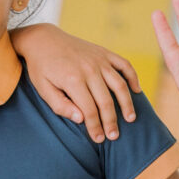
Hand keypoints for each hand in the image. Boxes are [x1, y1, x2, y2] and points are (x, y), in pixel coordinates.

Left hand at [13, 22, 140, 141]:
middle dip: (111, 121)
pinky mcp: (104, 52)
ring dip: (127, 103)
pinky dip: (133, 77)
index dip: (95, 127)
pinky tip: (136, 91)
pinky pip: (125, 65)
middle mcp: (89, 69)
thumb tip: (81, 120)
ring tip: (130, 119)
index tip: (99, 139)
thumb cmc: (41, 67)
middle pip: (106, 101)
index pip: (89, 110)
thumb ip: (60, 105)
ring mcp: (99, 60)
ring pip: (120, 85)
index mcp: (72, 80)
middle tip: (114, 136)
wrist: (43, 39)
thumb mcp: (43, 88)